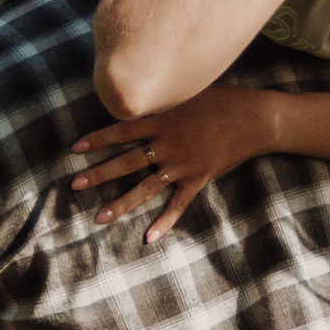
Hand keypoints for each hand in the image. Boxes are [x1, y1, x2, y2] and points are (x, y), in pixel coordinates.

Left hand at [70, 84, 274, 243]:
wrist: (255, 118)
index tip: (75, 150)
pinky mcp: (198, 178)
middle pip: (126, 162)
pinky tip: (148, 238)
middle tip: (74, 185)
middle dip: (98, 174)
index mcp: (163, 120)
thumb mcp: (188, 91)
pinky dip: (164, 222)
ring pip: (145, 188)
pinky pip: (178, 204)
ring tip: (99, 217)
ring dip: (121, 204)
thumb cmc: (222, 99)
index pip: (122, 131)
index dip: (98, 140)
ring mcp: (182, 164)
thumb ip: (164, 99)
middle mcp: (167, 144)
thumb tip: (143, 96)